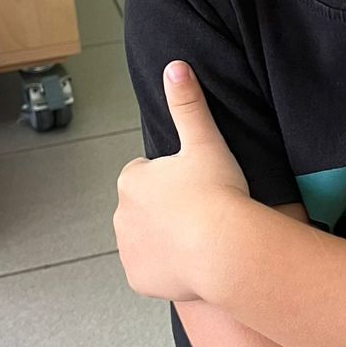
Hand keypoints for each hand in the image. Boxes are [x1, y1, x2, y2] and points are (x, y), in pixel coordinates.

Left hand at [114, 62, 248, 300]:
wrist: (226, 250)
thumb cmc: (218, 193)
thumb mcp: (205, 141)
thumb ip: (188, 104)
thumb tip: (175, 67)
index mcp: (131, 181)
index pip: (145, 175)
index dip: (171, 180)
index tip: (195, 186)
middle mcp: (120, 216)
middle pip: (143, 209)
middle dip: (164, 210)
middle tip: (200, 212)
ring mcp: (127, 250)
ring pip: (145, 240)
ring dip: (164, 239)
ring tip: (198, 238)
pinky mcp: (137, 279)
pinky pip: (149, 271)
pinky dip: (165, 269)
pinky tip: (190, 263)